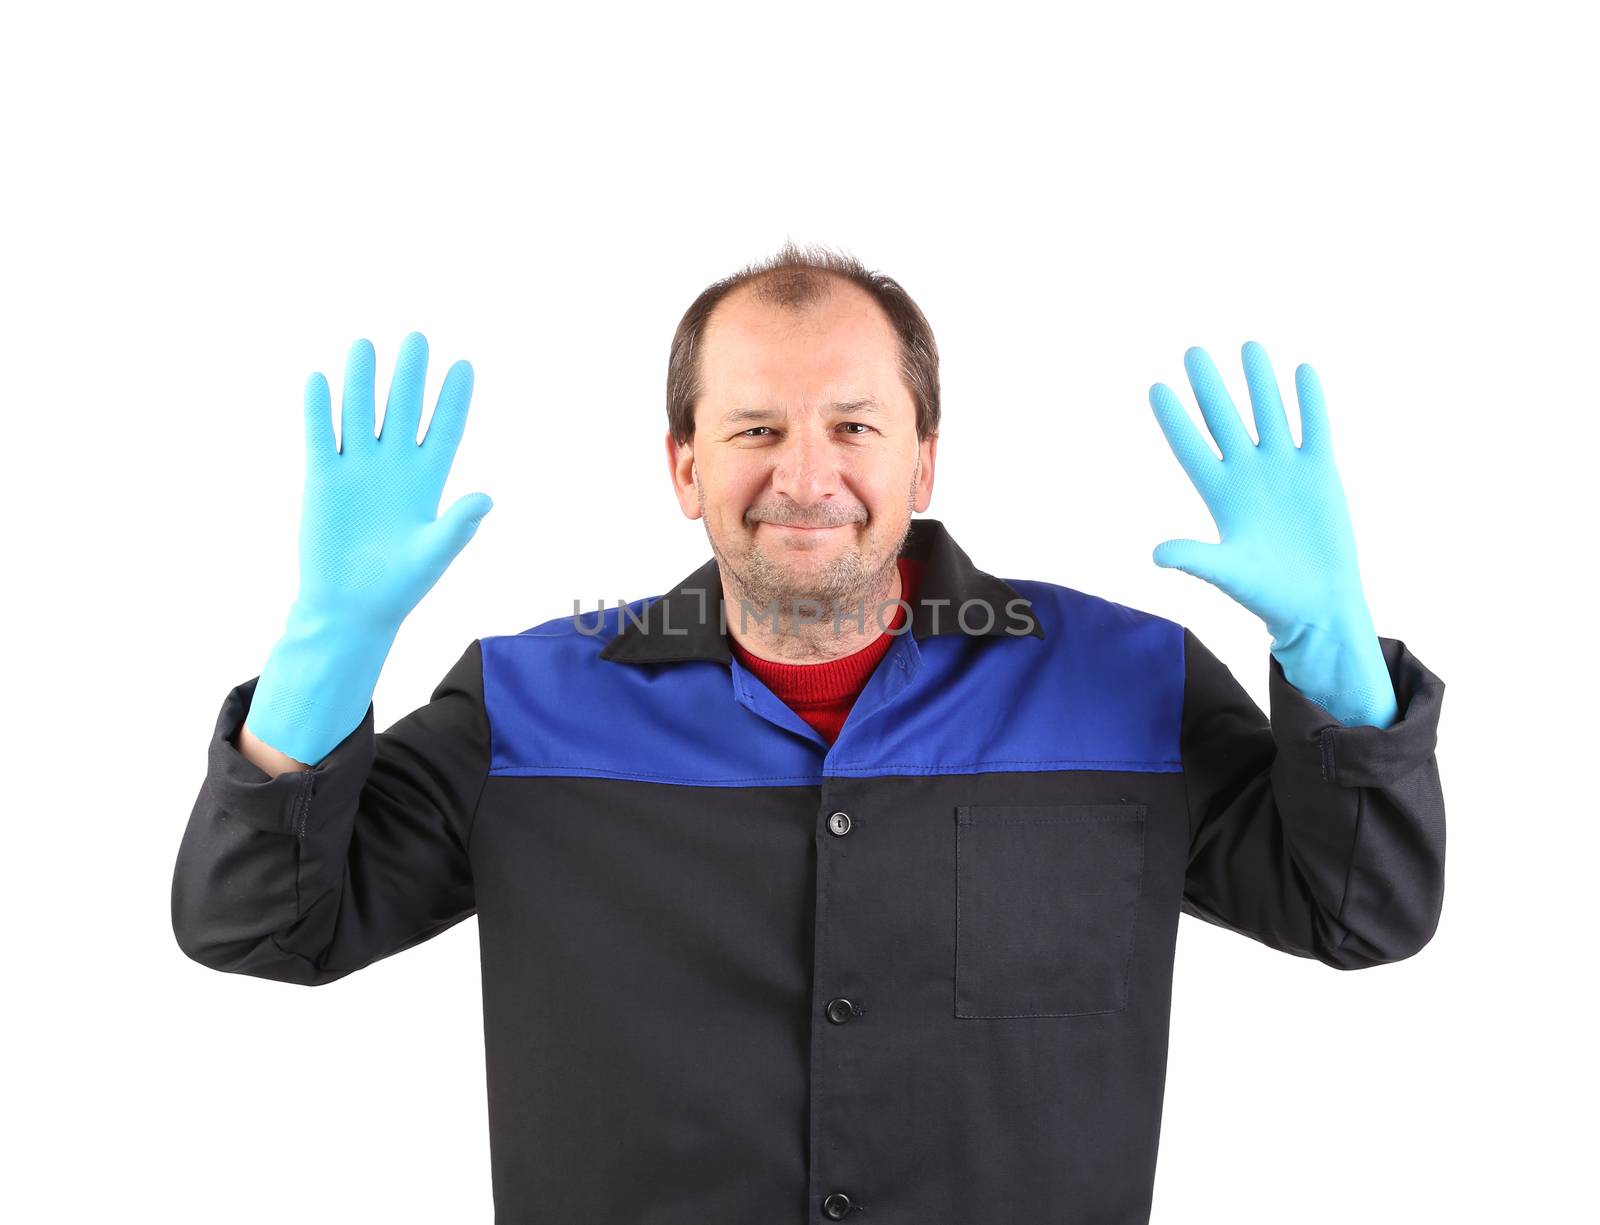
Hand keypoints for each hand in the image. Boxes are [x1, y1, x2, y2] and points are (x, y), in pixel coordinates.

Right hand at [295, 331, 492, 629]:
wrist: (350, 608)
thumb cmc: (399, 587)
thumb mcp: (433, 554)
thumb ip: (458, 525)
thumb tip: (487, 498)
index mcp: (427, 482)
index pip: (443, 430)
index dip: (453, 400)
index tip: (463, 365)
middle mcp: (393, 468)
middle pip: (403, 411)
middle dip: (409, 376)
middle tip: (417, 338)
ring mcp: (357, 470)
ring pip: (360, 414)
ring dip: (362, 382)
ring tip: (365, 345)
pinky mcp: (324, 480)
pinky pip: (321, 437)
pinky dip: (318, 410)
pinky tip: (319, 379)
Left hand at [1148, 341, 1396, 727]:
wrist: (1317, 607)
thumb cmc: (1266, 596)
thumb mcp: (1226, 573)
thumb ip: (1194, 558)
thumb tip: (1155, 553)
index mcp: (1220, 495)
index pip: (1191, 447)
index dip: (1174, 419)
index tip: (1156, 387)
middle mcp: (1248, 476)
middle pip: (1224, 420)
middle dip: (1210, 387)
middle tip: (1192, 351)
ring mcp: (1284, 471)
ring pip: (1269, 414)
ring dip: (1259, 382)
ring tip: (1248, 345)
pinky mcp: (1319, 473)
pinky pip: (1313, 428)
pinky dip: (1309, 401)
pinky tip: (1302, 370)